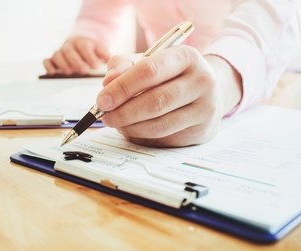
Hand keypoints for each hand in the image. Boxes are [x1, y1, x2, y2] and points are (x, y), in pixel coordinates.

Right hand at [43, 37, 109, 74]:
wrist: (78, 44)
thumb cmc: (89, 50)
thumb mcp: (98, 49)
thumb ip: (104, 54)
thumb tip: (110, 61)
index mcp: (81, 42)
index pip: (84, 47)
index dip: (89, 56)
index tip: (94, 66)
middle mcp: (69, 46)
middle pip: (70, 51)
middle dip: (76, 61)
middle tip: (83, 71)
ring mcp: (60, 52)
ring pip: (58, 55)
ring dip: (63, 64)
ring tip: (69, 72)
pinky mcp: (52, 59)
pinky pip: (47, 60)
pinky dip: (48, 65)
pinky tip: (52, 72)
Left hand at [97, 45, 241, 146]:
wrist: (207, 90)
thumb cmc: (170, 75)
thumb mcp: (148, 60)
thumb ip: (123, 65)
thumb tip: (108, 82)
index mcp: (186, 57)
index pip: (149, 71)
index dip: (122, 87)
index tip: (102, 100)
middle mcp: (202, 80)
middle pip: (155, 101)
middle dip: (123, 112)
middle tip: (106, 116)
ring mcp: (206, 107)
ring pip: (159, 124)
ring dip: (130, 127)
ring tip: (117, 123)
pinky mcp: (203, 130)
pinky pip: (165, 138)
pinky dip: (142, 136)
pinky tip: (133, 129)